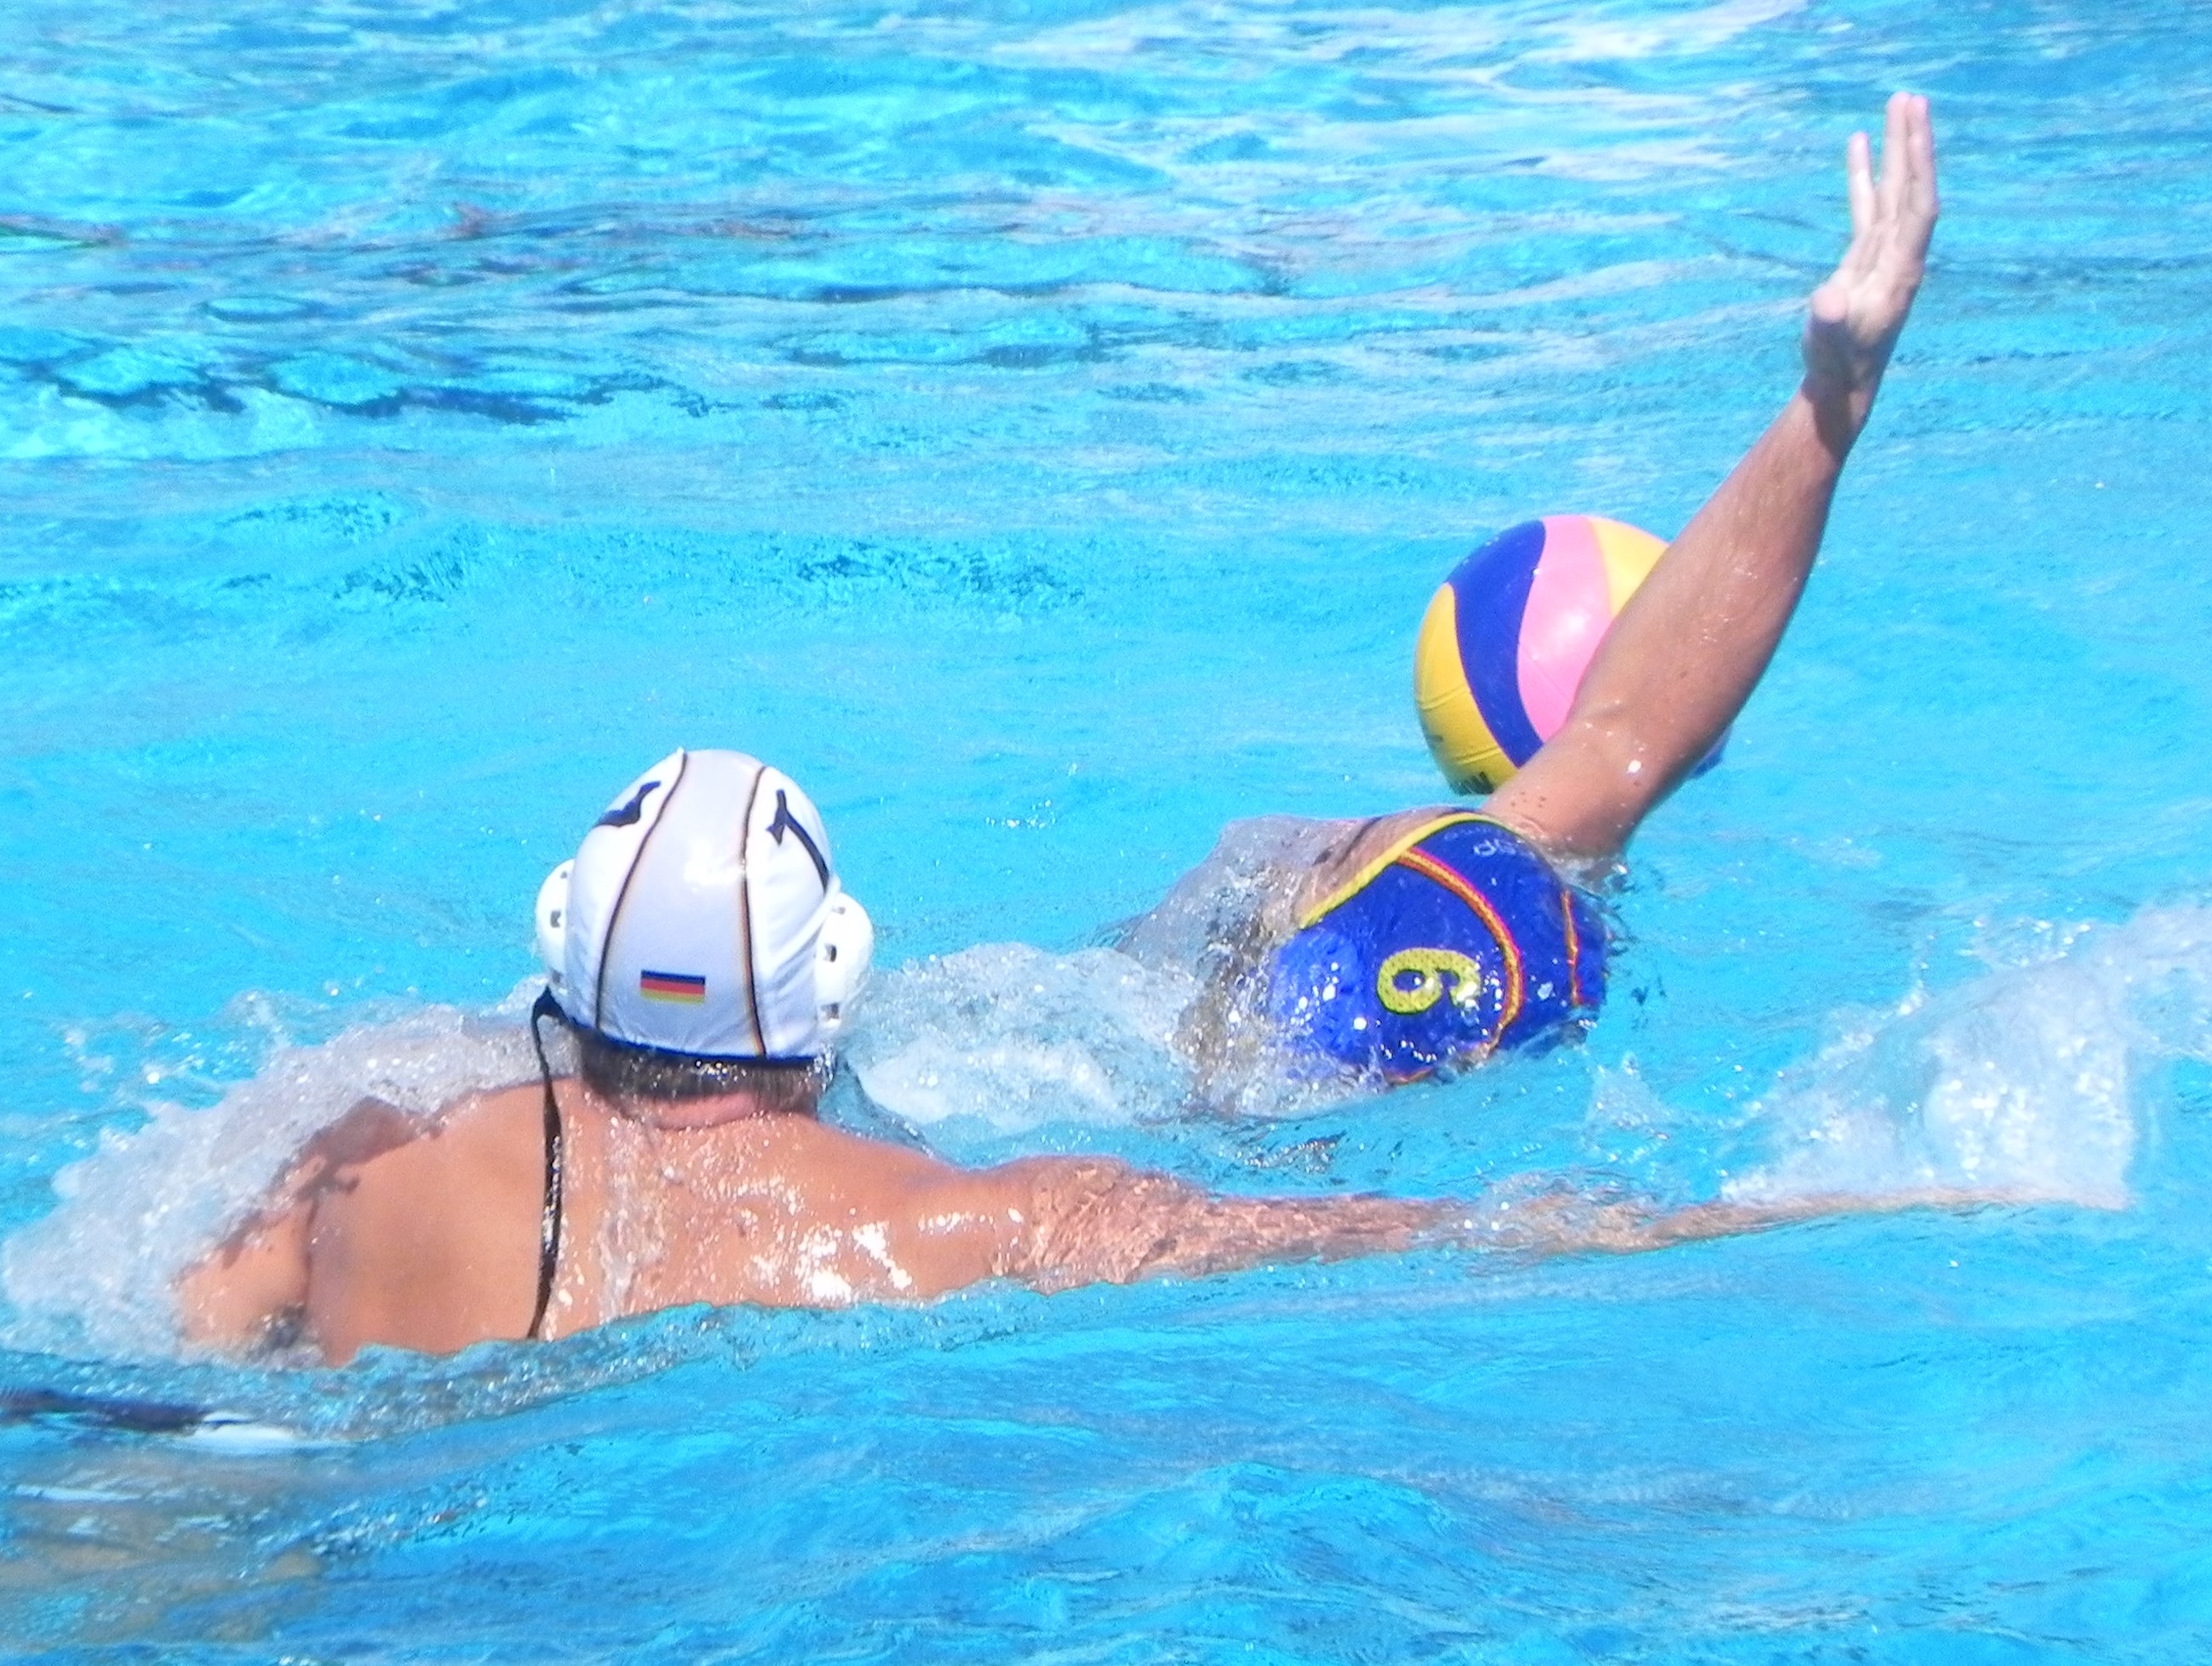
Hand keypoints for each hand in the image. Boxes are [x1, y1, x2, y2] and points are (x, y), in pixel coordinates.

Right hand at [1801, 92, 1938, 442]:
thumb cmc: (1837, 363)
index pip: (1917, 206)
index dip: (1918, 165)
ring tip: (1896, 106)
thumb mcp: (1831, 341)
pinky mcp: (1864, 257)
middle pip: (1911, 188)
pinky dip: (1864, 174)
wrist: (1841, 383)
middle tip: (1911, 98)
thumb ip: (1830, 319)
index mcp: (1901, 270)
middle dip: (1912, 143)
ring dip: (1895, 150)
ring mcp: (1883, 253)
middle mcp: (1900, 255)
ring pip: (1892, 191)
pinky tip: (1859, 145)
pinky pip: (1867, 206)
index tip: (1915, 125)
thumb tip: (1828, 301)